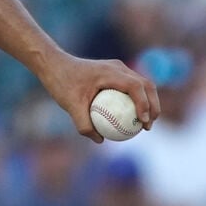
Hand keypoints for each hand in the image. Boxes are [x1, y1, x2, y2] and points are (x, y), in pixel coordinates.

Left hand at [39, 52, 159, 142]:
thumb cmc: (60, 82)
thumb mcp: (69, 105)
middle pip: (146, 85)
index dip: (145, 104)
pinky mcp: (114, 73)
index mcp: (110, 72)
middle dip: (153, 105)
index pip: (136, 86)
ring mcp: (117, 69)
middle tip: (148, 126)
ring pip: (142, 85)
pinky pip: (131, 87)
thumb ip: (83, 124)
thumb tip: (100, 140)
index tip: (142, 122)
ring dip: (148, 103)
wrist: (53, 64)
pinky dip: (137, 101)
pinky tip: (130, 119)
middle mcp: (117, 67)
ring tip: (144, 125)